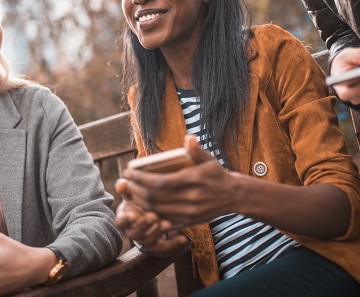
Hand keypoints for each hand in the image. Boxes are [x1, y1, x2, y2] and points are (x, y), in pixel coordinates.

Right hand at [115, 187, 185, 255]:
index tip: (132, 216)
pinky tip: (183, 239)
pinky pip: (165, 248)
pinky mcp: (158, 246)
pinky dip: (174, 245)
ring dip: (158, 233)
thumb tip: (123, 183)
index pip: (121, 222)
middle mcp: (133, 232)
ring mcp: (146, 240)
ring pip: (149, 241)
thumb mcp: (132, 192)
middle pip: (135, 234)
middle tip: (153, 217)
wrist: (150, 212)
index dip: (125, 220)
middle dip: (144, 226)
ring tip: (167, 224)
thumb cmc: (139, 200)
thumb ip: (126, 187)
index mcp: (125, 218)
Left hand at [120, 135, 238, 226]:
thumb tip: (189, 138)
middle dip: (136, 189)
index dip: (141, 179)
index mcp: (192, 181)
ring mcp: (188, 212)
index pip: (160, 182)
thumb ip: (196, 150)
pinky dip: (150, 211)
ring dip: (139, 201)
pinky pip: (163, 218)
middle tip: (126, 181)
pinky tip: (142, 203)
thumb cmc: (216, 174)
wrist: (233, 196)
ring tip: (131, 190)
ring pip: (156, 210)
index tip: (129, 171)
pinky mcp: (188, 221)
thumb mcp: (208, 159)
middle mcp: (190, 199)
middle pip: (154, 198)